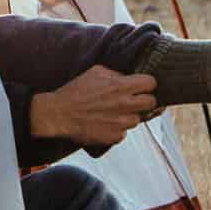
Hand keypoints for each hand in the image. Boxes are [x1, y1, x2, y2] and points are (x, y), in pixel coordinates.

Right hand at [28, 66, 156, 156]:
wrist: (60, 114)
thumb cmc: (76, 91)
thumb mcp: (95, 72)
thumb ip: (115, 74)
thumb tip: (127, 78)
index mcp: (121, 86)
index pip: (151, 83)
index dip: (147, 84)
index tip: (142, 86)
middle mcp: (125, 104)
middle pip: (151, 103)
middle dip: (145, 101)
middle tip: (134, 101)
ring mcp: (121, 122)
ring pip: (137, 120)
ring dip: (128, 116)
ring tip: (112, 114)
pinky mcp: (115, 137)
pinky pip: (124, 133)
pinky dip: (116, 129)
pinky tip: (104, 124)